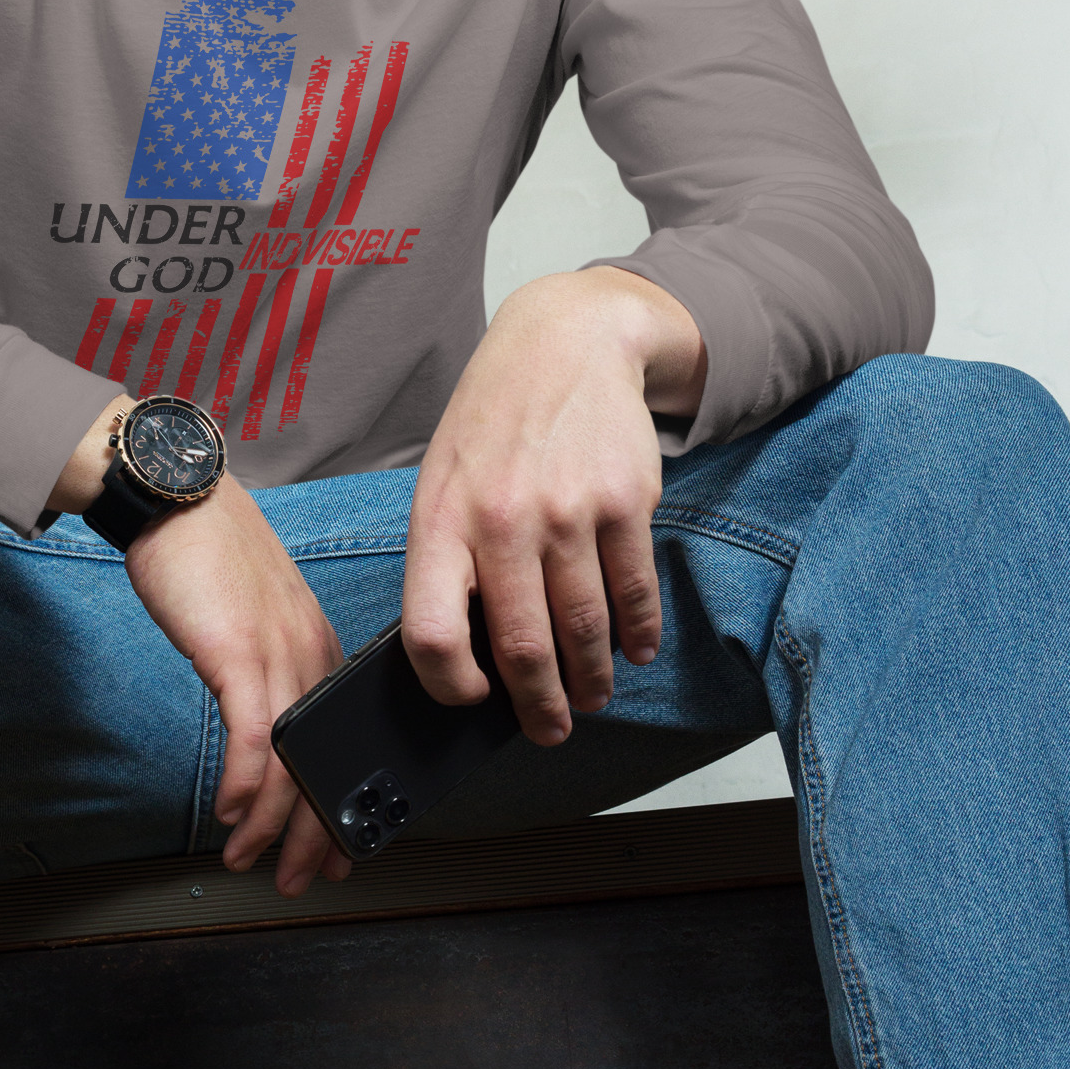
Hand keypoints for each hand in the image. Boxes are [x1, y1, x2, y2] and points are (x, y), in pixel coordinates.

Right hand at [46, 403, 349, 895]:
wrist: (177, 495)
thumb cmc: (208, 548)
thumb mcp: (256, 609)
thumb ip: (269, 659)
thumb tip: (262, 720)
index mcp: (317, 643)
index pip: (342, 740)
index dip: (342, 801)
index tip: (338, 847)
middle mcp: (308, 651)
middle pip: (323, 761)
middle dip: (315, 833)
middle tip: (303, 876)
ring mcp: (274, 651)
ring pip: (290, 760)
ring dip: (272, 824)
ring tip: (251, 858)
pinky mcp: (233, 650)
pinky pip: (251, 734)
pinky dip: (245, 783)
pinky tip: (232, 812)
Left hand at [401, 268, 702, 743]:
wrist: (564, 342)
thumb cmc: (494, 422)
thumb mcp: (444, 478)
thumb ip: (450, 557)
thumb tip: (468, 653)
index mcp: (442, 518)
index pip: (432, 631)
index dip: (450, 685)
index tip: (472, 699)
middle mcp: (502, 519)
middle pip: (522, 649)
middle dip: (540, 708)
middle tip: (549, 727)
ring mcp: (568, 511)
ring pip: (585, 632)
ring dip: (591, 681)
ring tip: (591, 694)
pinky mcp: (626, 503)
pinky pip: (635, 594)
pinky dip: (638, 635)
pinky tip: (634, 647)